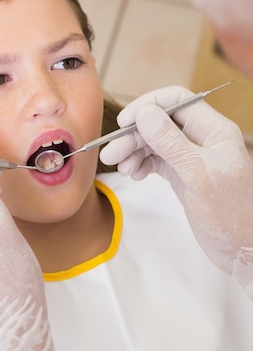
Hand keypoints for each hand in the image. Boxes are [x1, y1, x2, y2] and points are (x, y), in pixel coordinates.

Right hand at [99, 86, 252, 295]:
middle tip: (111, 153)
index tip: (125, 122)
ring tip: (119, 167)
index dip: (149, 105)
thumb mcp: (197, 175)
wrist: (241, 250)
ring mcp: (191, 157)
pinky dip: (142, 164)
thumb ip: (170, 142)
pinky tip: (134, 174)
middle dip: (134, 135)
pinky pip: (156, 160)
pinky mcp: (182, 174)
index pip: (177, 100)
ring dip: (134, 151)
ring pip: (155, 142)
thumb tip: (144, 113)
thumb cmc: (230, 213)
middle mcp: (201, 139)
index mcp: (213, 130)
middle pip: (160, 123)